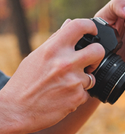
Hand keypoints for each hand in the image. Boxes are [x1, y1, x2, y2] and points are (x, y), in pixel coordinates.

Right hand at [0, 19, 103, 133]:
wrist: (17, 110)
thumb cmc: (25, 82)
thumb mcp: (37, 56)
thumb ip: (56, 41)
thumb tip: (70, 24)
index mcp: (53, 48)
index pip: (80, 26)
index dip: (91, 26)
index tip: (93, 32)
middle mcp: (66, 62)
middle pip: (98, 51)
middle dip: (97, 56)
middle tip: (90, 61)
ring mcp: (74, 81)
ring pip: (93, 77)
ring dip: (84, 80)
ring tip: (65, 84)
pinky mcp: (78, 97)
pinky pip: (87, 93)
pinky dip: (78, 95)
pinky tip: (63, 97)